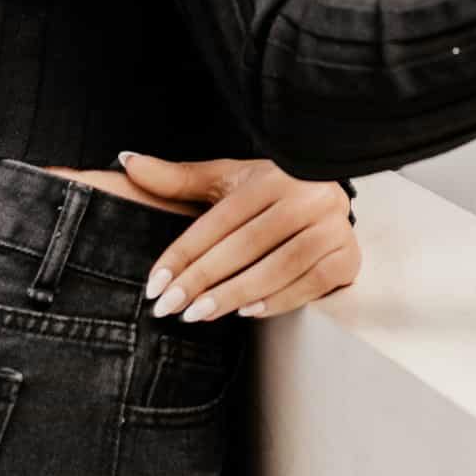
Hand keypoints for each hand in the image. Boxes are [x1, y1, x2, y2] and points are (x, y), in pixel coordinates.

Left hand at [121, 153, 360, 323]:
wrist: (327, 197)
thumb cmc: (270, 193)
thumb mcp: (227, 181)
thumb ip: (178, 177)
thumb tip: (127, 161)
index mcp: (276, 174)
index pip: (223, 219)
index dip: (185, 253)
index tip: (155, 284)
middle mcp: (310, 195)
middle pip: (248, 244)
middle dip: (203, 279)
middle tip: (169, 307)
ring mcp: (335, 224)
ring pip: (280, 266)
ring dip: (234, 294)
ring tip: (198, 314)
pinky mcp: (349, 254)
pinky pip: (312, 282)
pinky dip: (278, 300)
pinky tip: (247, 311)